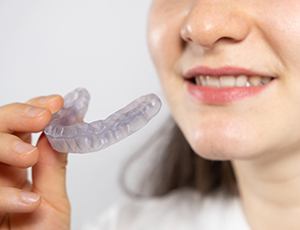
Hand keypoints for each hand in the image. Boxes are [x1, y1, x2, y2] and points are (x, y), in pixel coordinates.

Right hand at [0, 95, 69, 228]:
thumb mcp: (52, 203)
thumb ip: (53, 168)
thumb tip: (61, 132)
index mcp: (15, 170)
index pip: (18, 129)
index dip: (33, 110)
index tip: (56, 103)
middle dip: (15, 116)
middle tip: (43, 116)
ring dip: (4, 145)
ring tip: (30, 155)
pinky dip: (2, 195)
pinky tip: (28, 202)